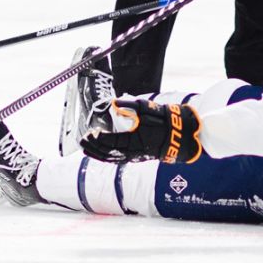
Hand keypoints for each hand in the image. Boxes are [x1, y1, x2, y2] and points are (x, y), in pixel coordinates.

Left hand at [82, 98, 201, 163]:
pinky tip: (98, 154)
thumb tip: (114, 102)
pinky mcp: (135, 158)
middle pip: (107, 152)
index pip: (112, 141)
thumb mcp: (148, 109)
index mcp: (135, 141)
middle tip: (82, 139)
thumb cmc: (164, 122)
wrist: (179, 136)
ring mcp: (134, 157)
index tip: (91, 132)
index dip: (99, 138)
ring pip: (110, 158)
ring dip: (96, 153)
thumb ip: (130, 105)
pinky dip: (104, 157)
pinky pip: (116, 160)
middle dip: (93, 147)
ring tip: (85, 147)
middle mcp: (132, 152)